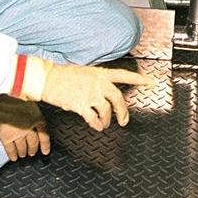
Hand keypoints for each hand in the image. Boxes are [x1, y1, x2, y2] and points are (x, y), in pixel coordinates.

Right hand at [0, 95, 50, 160]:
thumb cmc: (13, 94)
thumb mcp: (30, 100)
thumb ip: (34, 111)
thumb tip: (36, 117)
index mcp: (37, 118)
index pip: (44, 135)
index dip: (45, 145)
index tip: (45, 152)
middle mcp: (29, 128)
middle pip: (33, 143)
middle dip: (33, 149)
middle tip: (32, 153)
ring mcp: (17, 133)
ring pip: (22, 147)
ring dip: (23, 152)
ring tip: (23, 155)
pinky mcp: (5, 136)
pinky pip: (10, 149)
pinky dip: (12, 155)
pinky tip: (14, 158)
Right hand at [23, 59, 150, 130]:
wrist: (46, 78)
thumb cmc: (62, 75)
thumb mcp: (83, 71)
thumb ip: (96, 80)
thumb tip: (103, 90)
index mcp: (100, 73)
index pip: (124, 75)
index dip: (139, 79)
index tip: (151, 82)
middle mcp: (98, 83)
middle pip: (118, 99)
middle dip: (123, 112)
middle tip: (124, 121)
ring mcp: (90, 94)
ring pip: (106, 112)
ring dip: (106, 121)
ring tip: (104, 125)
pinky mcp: (81, 105)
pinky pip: (94, 119)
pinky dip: (96, 125)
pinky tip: (96, 126)